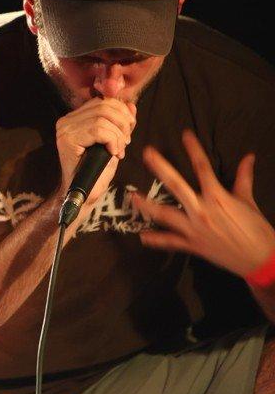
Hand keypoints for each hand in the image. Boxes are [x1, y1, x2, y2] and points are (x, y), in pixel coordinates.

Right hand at [56, 97, 136, 202]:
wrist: (84, 194)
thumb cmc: (97, 171)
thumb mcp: (113, 142)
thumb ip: (120, 123)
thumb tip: (131, 105)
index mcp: (74, 118)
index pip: (102, 102)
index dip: (121, 112)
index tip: (128, 131)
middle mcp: (66, 121)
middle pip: (104, 107)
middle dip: (122, 123)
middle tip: (127, 142)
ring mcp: (65, 130)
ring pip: (102, 118)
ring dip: (118, 135)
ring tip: (120, 150)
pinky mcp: (67, 140)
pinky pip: (98, 130)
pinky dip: (113, 141)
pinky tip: (114, 153)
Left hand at [132, 130, 274, 276]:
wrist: (261, 259)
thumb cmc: (256, 229)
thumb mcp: (249, 201)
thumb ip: (244, 178)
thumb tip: (248, 157)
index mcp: (217, 197)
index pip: (203, 167)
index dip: (194, 149)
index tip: (185, 134)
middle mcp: (201, 210)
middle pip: (176, 185)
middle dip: (160, 168)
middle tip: (147, 153)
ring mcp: (194, 228)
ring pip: (165, 214)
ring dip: (147, 205)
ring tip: (133, 196)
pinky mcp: (192, 245)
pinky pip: (170, 242)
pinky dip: (155, 240)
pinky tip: (141, 236)